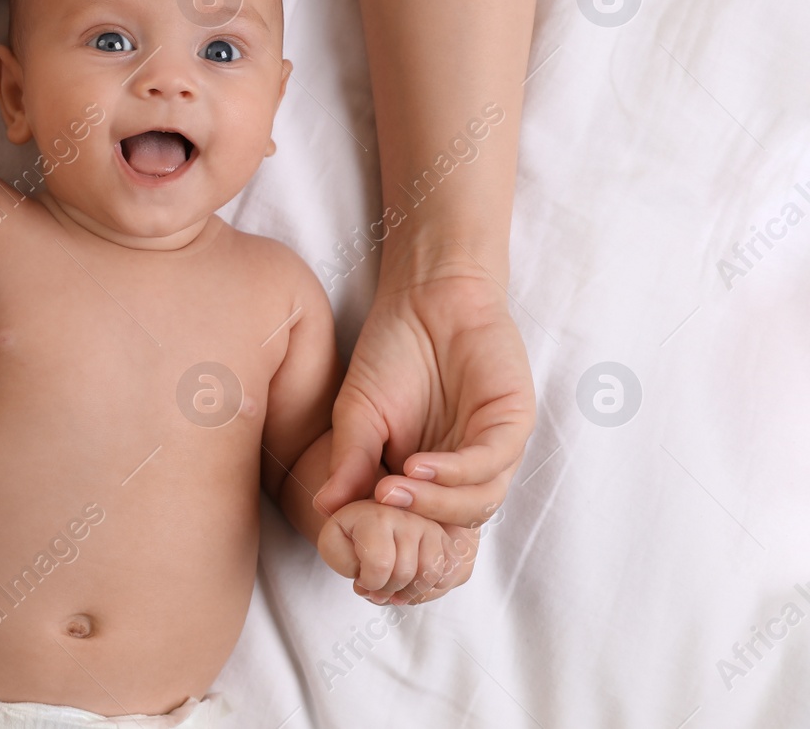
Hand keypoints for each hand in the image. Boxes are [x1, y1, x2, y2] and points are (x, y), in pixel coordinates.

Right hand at [314, 266, 535, 529]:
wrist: (426, 297)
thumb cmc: (392, 353)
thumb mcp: (358, 415)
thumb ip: (349, 462)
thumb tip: (324, 510)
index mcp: (429, 477)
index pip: (420, 526)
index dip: (394, 538)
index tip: (355, 537)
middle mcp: (464, 471)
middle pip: (450, 522)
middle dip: (413, 521)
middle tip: (374, 507)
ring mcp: (491, 450)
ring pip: (476, 501)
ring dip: (435, 503)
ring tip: (391, 490)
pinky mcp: (512, 424)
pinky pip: (491, 462)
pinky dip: (456, 472)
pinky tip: (417, 466)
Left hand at [318, 499, 475, 604]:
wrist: (372, 519)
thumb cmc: (352, 534)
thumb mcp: (332, 541)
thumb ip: (337, 554)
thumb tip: (360, 572)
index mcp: (378, 513)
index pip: (379, 564)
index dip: (368, 583)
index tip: (360, 580)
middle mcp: (411, 515)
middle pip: (407, 573)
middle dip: (386, 591)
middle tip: (374, 586)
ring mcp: (435, 526)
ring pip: (432, 576)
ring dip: (409, 593)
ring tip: (392, 587)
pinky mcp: (452, 540)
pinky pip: (450, 576)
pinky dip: (430, 589)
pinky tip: (412, 584)